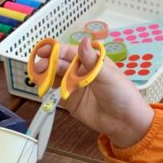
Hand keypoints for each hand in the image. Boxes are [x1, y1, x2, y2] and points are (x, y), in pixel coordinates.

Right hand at [31, 36, 153, 147]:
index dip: (56, 50)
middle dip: (48, 63)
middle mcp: (81, 71)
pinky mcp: (70, 101)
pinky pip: (55, 93)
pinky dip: (47, 90)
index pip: (70, 52)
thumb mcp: (108, 75)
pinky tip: (42, 88)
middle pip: (59, 63)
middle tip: (39, 68)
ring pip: (55, 77)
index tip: (43, 50)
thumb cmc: (121, 94)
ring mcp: (74, 86)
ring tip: (38, 77)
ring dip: (45, 75)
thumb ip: (92, 60)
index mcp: (92, 61)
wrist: (124, 122)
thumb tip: (84, 40)